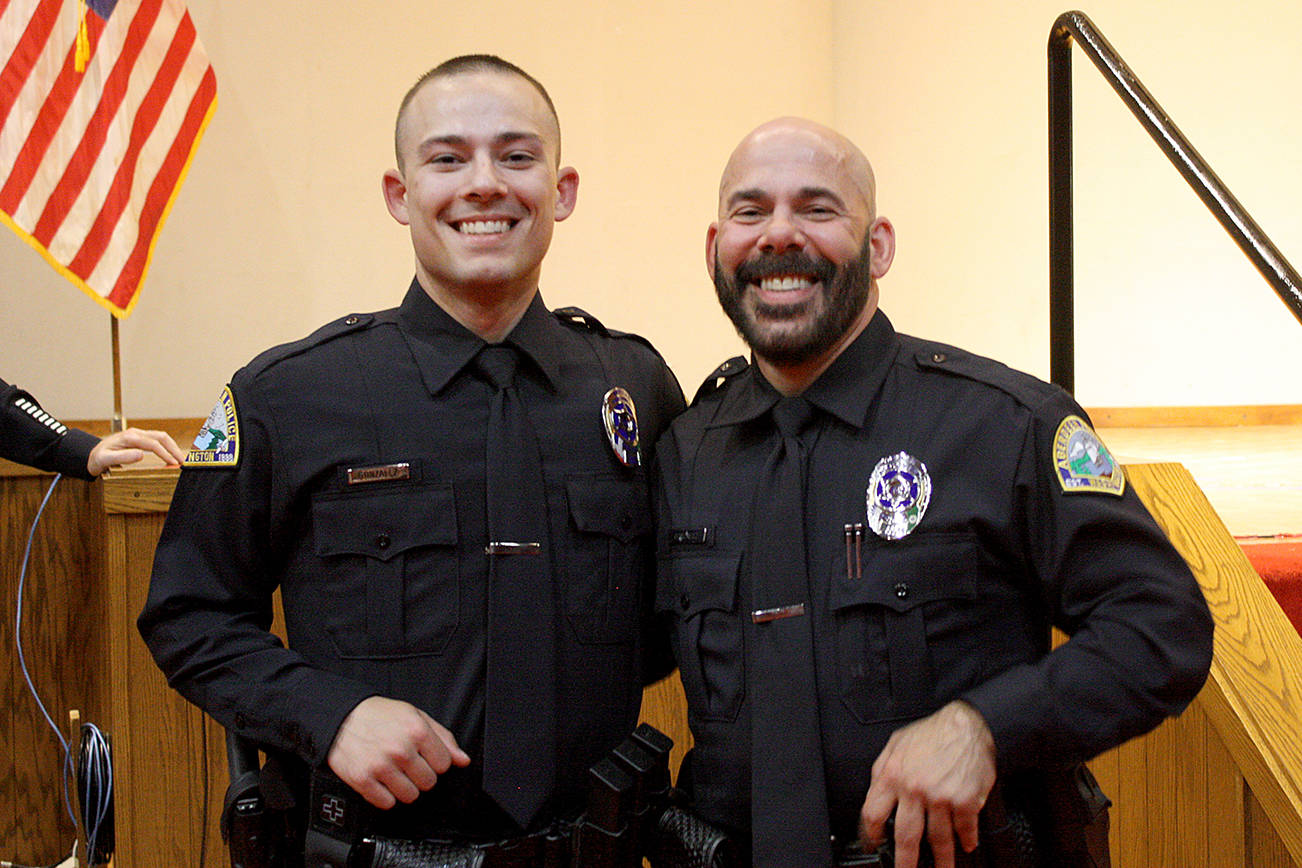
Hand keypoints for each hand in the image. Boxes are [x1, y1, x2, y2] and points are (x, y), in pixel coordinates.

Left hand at [86, 427, 186, 475]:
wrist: (91, 455)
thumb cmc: (98, 458)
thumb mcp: (106, 459)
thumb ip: (123, 457)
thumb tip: (141, 455)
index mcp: (129, 437)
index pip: (153, 444)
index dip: (165, 454)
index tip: (173, 463)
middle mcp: (135, 433)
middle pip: (161, 437)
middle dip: (174, 448)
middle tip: (182, 460)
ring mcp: (137, 435)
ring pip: (161, 437)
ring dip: (172, 446)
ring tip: (179, 458)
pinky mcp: (139, 438)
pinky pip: (157, 439)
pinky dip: (166, 446)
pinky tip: (170, 453)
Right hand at [326, 696, 470, 808]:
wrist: (341, 717)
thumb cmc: (378, 715)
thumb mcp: (415, 716)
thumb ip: (443, 738)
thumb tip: (462, 760)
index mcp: (417, 731)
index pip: (444, 764)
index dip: (435, 762)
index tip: (425, 758)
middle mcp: (401, 750)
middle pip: (429, 782)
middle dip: (421, 775)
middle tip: (408, 765)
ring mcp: (381, 767)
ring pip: (410, 796)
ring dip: (404, 787)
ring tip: (394, 772)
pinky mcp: (363, 780)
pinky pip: (387, 803)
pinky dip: (386, 796)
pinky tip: (381, 780)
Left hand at [859, 701, 996, 867]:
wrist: (967, 724)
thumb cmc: (932, 733)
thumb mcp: (896, 745)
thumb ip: (882, 770)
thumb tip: (874, 794)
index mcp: (893, 775)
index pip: (873, 814)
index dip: (871, 834)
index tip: (874, 844)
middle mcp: (915, 789)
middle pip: (905, 837)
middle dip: (905, 862)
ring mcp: (941, 798)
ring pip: (938, 840)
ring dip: (941, 860)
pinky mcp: (965, 801)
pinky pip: (965, 830)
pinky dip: (967, 841)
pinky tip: (967, 845)